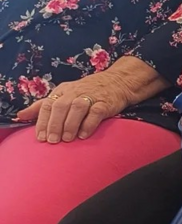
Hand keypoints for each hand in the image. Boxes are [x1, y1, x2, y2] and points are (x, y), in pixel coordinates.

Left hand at [15, 70, 134, 142]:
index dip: (43, 121)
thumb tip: (21, 116)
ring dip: (70, 125)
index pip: (48, 104)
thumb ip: (43, 106)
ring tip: (67, 139)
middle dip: (55, 124)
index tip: (41, 137)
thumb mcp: (63, 94)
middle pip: (61, 106)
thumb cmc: (87, 91)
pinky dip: (89, 124)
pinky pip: (96, 112)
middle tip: (52, 141)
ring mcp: (91, 96)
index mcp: (63, 90)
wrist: (118, 82)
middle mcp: (75, 92)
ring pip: (77, 108)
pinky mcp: (105, 102)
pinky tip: (84, 135)